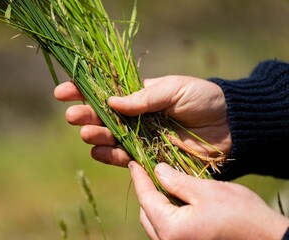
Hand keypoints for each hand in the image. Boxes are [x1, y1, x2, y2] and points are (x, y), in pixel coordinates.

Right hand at [54, 75, 230, 166]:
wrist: (230, 127)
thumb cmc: (204, 99)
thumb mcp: (175, 89)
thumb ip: (144, 97)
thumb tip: (111, 101)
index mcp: (140, 95)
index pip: (106, 92)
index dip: (83, 91)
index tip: (63, 92)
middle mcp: (136, 116)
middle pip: (104, 116)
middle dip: (86, 115)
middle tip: (73, 116)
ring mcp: (141, 137)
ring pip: (111, 137)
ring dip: (96, 136)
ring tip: (87, 133)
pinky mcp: (149, 156)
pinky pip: (125, 157)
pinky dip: (111, 156)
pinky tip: (98, 151)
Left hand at [129, 161, 288, 239]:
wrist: (268, 239)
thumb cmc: (239, 214)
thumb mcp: (205, 191)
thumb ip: (176, 181)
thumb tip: (157, 171)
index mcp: (170, 229)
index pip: (146, 198)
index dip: (139, 178)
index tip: (133, 163)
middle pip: (147, 213)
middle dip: (146, 191)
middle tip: (149, 171)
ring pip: (155, 223)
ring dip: (155, 203)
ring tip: (161, 183)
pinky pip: (167, 231)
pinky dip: (166, 214)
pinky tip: (174, 200)